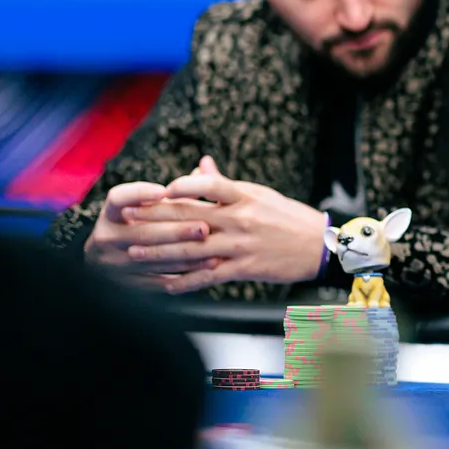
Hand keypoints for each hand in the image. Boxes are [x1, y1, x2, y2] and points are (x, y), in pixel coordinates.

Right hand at [84, 181, 216, 289]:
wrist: (105, 261)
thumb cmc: (135, 223)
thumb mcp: (142, 206)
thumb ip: (173, 192)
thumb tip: (205, 167)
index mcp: (110, 213)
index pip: (118, 198)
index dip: (140, 193)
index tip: (164, 190)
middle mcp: (107, 237)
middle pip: (143, 232)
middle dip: (176, 230)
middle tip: (204, 227)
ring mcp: (116, 263)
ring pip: (154, 258)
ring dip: (186, 254)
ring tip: (212, 248)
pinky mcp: (129, 283)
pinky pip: (159, 280)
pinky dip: (184, 274)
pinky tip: (205, 267)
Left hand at [115, 156, 326, 292]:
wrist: (320, 246)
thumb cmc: (289, 217)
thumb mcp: (260, 194)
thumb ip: (226, 183)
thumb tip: (201, 165)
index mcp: (245, 197)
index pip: (209, 185)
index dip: (181, 186)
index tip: (157, 190)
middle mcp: (240, 220)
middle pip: (191, 217)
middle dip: (155, 217)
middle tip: (128, 216)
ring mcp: (240, 246)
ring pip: (193, 249)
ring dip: (160, 251)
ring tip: (135, 250)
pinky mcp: (244, 269)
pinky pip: (208, 276)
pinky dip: (185, 281)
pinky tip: (165, 283)